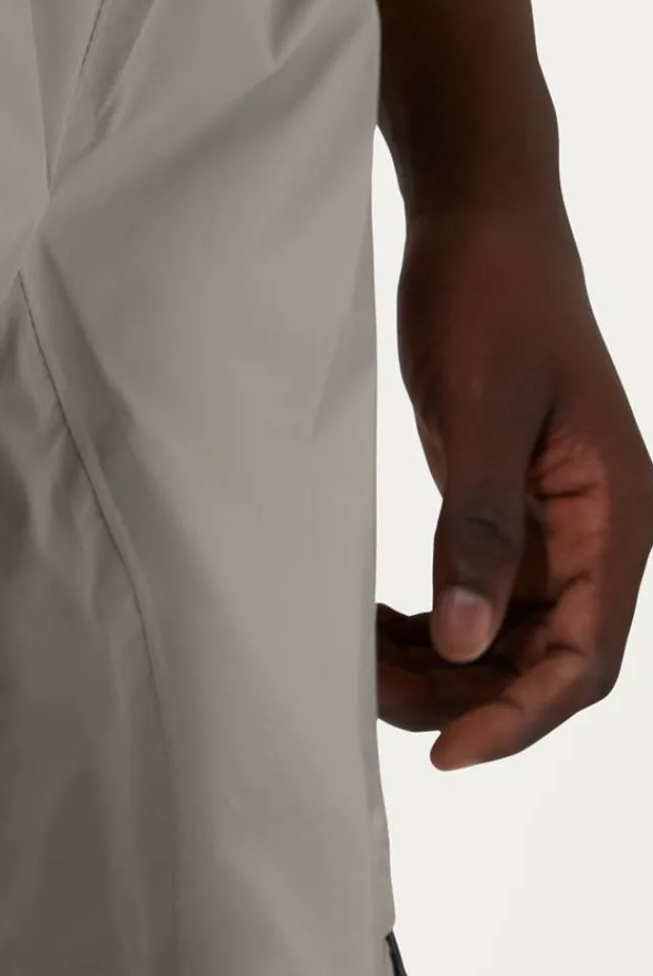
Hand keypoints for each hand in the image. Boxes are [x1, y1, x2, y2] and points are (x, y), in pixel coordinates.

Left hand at [379, 197, 652, 766]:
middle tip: (370, 698)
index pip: (582, 657)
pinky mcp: (510, 497)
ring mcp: (554, 516)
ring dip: (446, 663)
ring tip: (362, 664)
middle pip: (547, 657)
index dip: (517, 717)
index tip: (443, 752)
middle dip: (467, 696)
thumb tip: (466, 648)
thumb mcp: (478, 413)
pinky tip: (382, 622)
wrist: (481, 223)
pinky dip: (439, 616)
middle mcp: (595, 528)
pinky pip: (485, 587)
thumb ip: (477, 530)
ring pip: (512, 630)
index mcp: (613, 515)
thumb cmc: (489, 300)